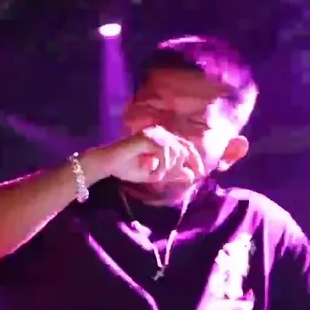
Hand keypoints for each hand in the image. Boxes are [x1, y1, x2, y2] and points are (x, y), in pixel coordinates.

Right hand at [86, 106, 205, 184]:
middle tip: (166, 177)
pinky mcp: (147, 137)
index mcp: (164, 138)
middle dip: (178, 166)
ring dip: (166, 168)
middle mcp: (161, 132)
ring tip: (154, 175)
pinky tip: (151, 171)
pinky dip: (160, 166)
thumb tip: (192, 175)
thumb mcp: (156, 174)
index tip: (201, 173)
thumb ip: (173, 173)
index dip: (195, 159)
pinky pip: (163, 152)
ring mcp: (154, 133)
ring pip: (174, 151)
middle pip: (183, 149)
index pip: (186, 146)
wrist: (108, 165)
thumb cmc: (128, 168)